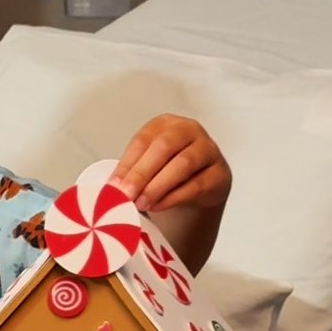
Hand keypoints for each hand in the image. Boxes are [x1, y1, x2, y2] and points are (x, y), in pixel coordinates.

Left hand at [110, 114, 231, 213]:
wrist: (199, 191)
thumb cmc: (167, 174)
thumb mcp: (147, 168)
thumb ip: (131, 173)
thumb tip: (111, 189)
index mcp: (166, 124)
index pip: (143, 140)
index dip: (127, 164)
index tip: (113, 186)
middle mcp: (189, 131)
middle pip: (164, 147)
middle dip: (142, 173)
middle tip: (126, 195)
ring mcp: (208, 150)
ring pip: (183, 164)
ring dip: (158, 186)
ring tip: (142, 203)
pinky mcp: (220, 173)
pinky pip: (197, 184)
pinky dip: (174, 197)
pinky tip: (159, 206)